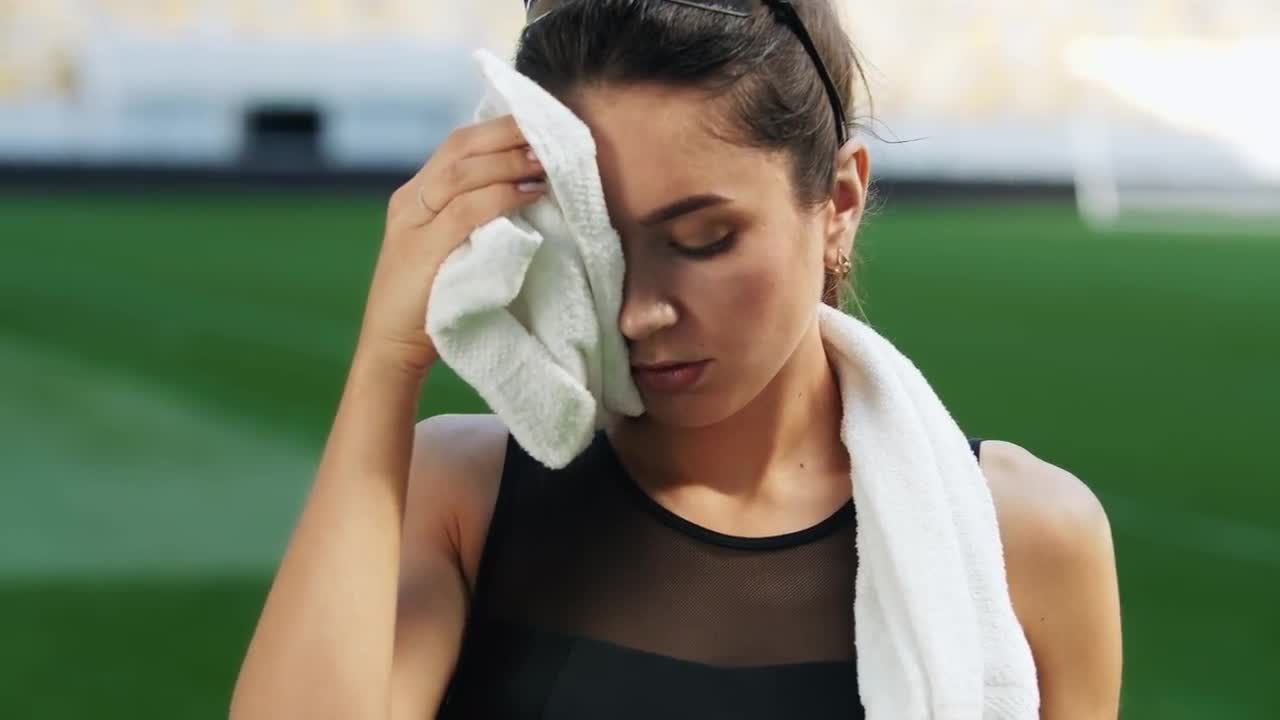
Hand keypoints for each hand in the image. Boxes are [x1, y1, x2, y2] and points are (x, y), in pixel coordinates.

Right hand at [355, 115, 546, 377]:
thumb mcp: (453, 249)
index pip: (458, 145)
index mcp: (415, 196)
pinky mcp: (421, 249)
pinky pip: (466, 211)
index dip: (500, 129)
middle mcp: (409, 201)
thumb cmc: (432, 303)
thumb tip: (528, 193)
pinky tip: (531, 194)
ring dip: (510, 161)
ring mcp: (412, 224)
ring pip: (462, 172)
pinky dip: (502, 197)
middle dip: (508, 133)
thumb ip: (475, 221)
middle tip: (551, 130)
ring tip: (547, 160)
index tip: (539, 123)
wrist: (392, 349)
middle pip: (460, 146)